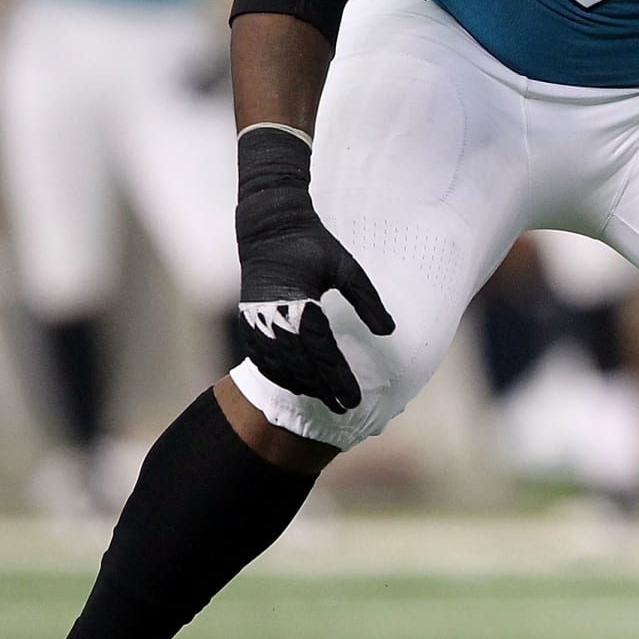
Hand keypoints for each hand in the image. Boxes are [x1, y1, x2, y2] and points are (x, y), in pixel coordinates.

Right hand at [235, 126, 394, 413]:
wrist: (269, 229)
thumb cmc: (313, 246)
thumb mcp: (347, 268)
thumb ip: (368, 300)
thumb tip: (389, 332)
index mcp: (299, 303)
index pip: (322, 353)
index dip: (338, 379)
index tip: (354, 399)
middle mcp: (274, 317)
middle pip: (301, 367)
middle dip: (323, 390)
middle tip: (345, 409)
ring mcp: (257, 321)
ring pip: (280, 366)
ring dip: (302, 387)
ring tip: (325, 402)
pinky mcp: (249, 321)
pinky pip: (263, 358)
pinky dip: (280, 375)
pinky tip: (296, 386)